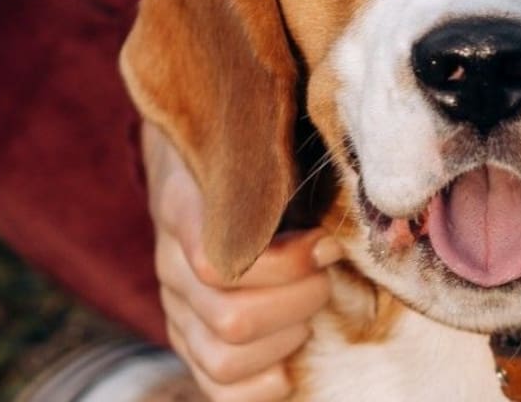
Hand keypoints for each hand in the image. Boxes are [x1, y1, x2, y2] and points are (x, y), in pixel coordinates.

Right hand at [142, 122, 341, 400]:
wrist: (196, 165)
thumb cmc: (247, 153)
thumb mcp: (258, 144)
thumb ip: (284, 164)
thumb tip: (350, 185)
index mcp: (185, 208)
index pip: (219, 262)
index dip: (287, 264)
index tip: (326, 242)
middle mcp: (171, 265)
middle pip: (232, 318)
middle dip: (300, 300)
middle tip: (326, 274)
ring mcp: (176, 308)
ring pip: (225, 357)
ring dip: (286, 338)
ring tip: (309, 308)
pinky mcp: (187, 338)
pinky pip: (216, 387)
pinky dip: (260, 387)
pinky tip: (289, 364)